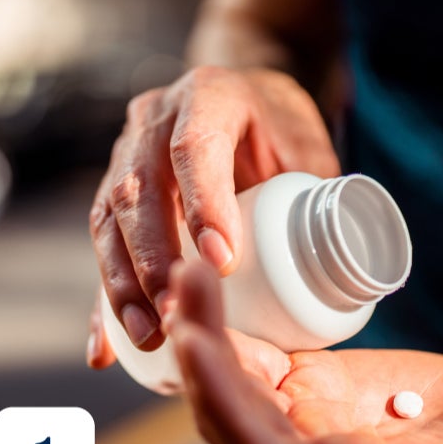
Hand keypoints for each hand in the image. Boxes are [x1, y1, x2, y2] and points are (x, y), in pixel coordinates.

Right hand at [87, 66, 340, 365]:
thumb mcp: (307, 146)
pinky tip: (107, 346)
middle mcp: (155, 120)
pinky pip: (103, 246)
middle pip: (139, 189)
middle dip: (153, 259)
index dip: (204, 205)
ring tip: (149, 335)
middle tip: (177, 312)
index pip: (195, 147)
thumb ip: (317, 193)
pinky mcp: (115, 191)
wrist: (246, 101)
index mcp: (209, 96)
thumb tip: (339, 267)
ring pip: (108, 219)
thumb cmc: (281, 129)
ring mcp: (126, 153)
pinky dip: (105, 299)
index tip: (222, 263)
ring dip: (123, 284)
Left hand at [168, 260, 442, 443]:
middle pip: (232, 419)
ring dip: (204, 333)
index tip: (198, 349)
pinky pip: (256, 361)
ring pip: (234, 386)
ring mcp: (308, 425)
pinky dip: (228, 328)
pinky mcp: (313, 388)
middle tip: (184, 285)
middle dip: (200, 358)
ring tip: (188, 272)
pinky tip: (209, 286)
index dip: (228, 410)